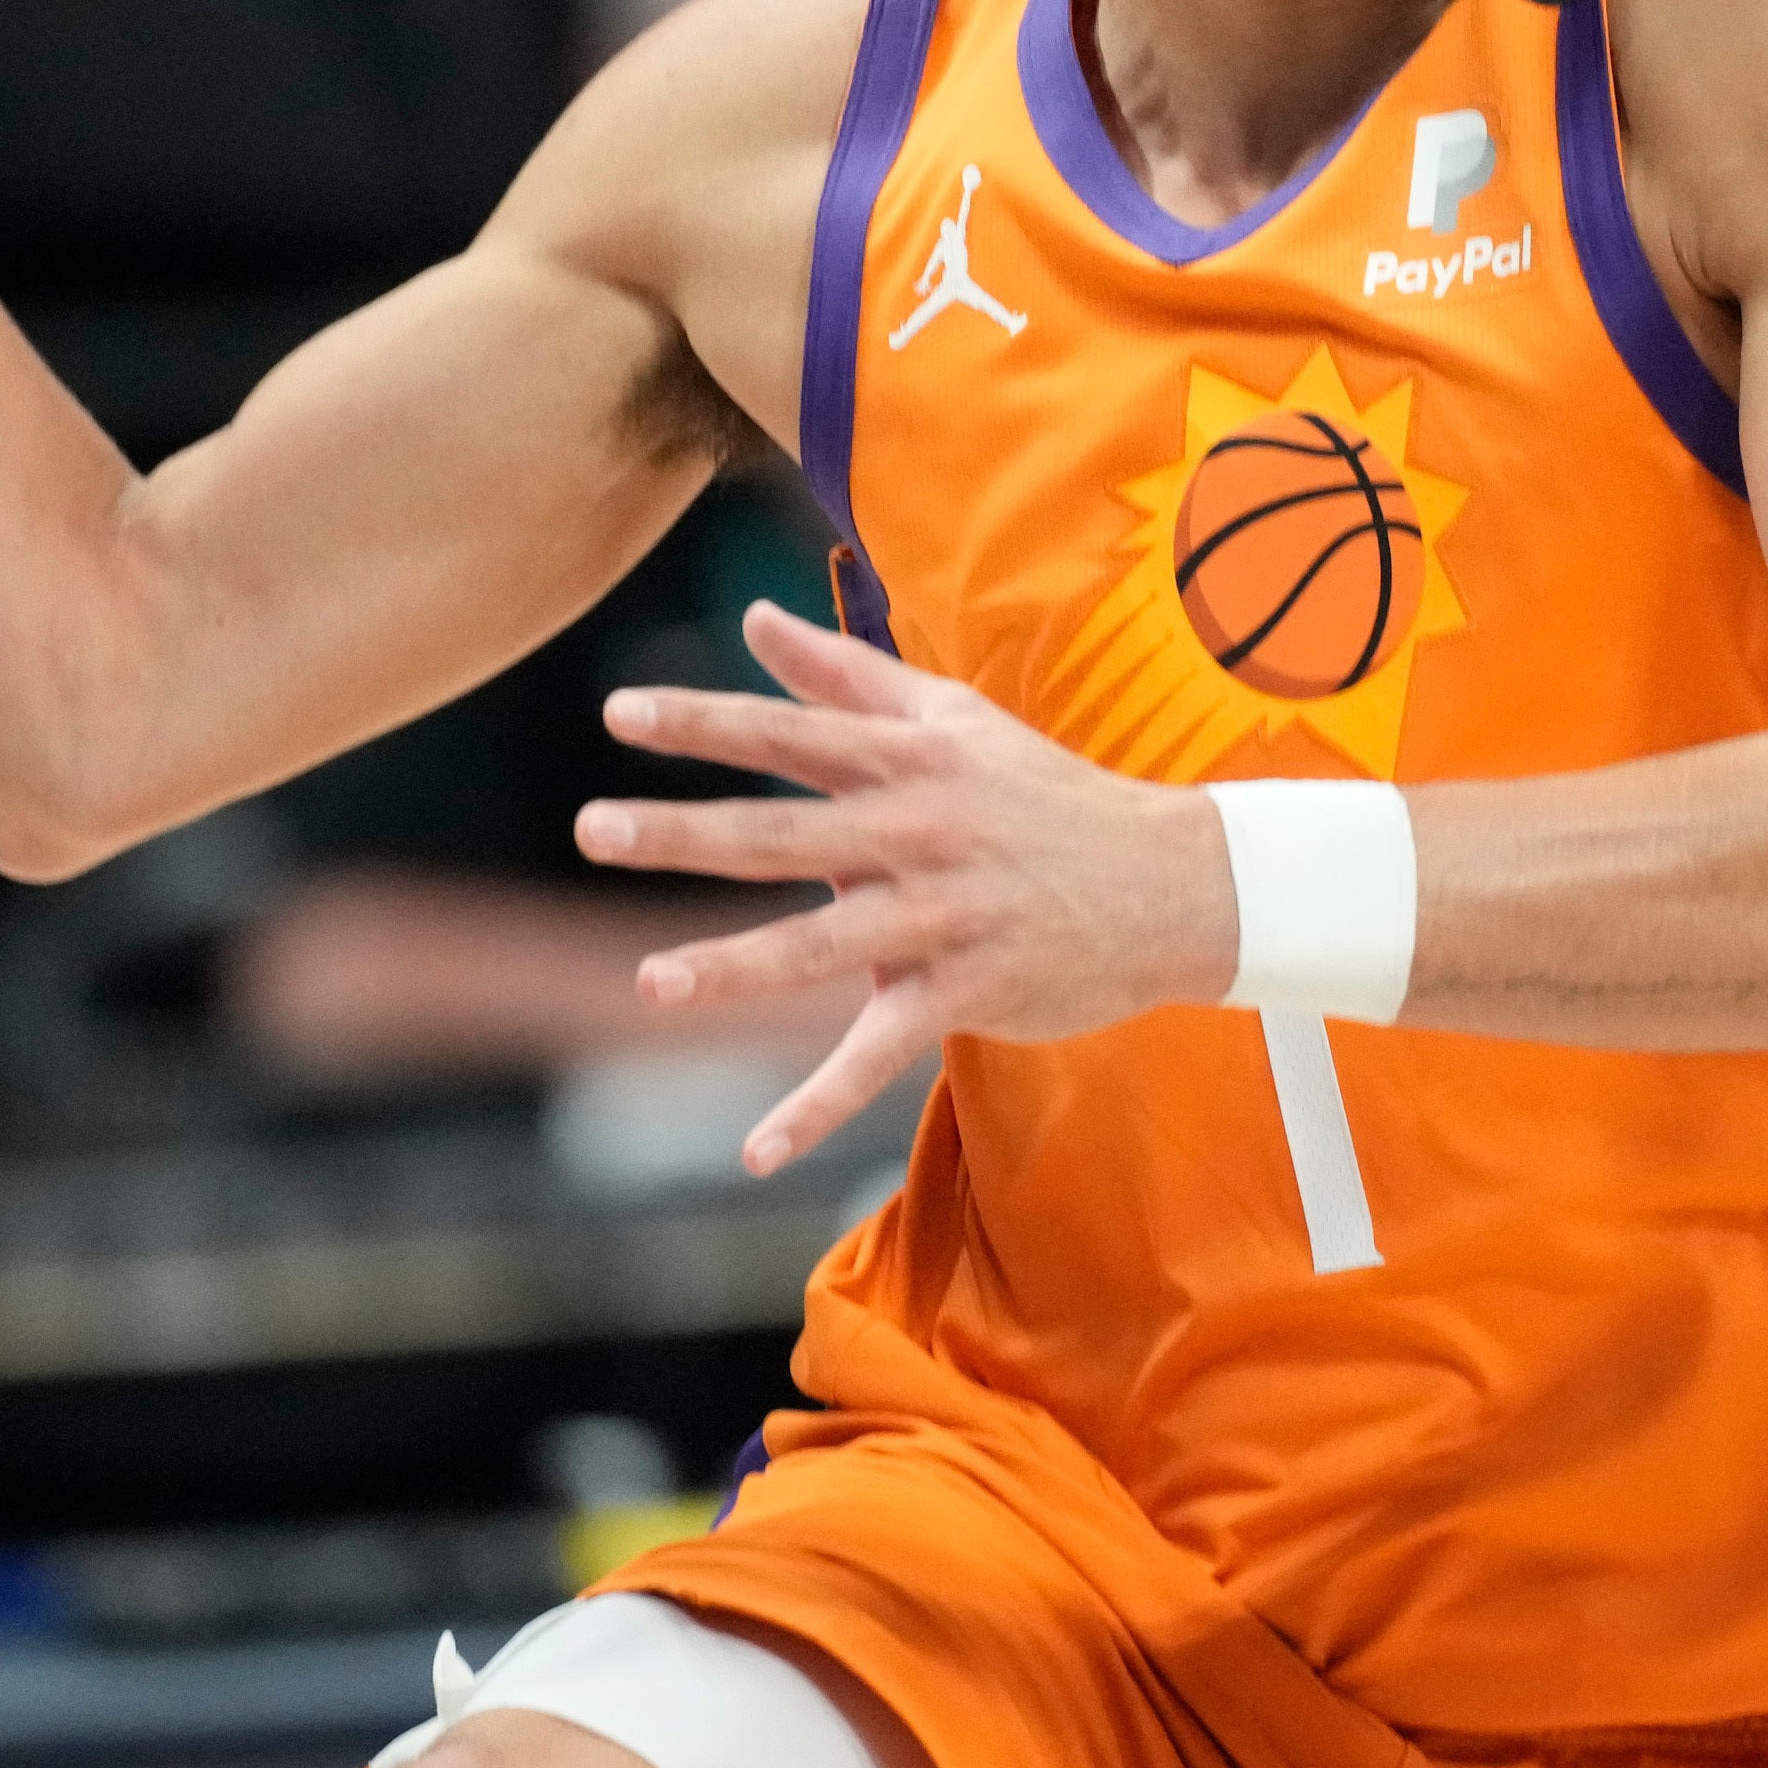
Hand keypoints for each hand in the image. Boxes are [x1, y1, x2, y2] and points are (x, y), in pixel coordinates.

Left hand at [574, 604, 1232, 1176]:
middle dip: (687, 833)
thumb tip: (752, 616)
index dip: (705, 722)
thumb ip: (844, 674)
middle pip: (785, 832)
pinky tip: (756, 1151)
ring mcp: (941, 917)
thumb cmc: (1047, 795)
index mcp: (909, 763)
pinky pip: (879, 1057)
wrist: (1174, 883)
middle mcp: (918, 834)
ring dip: (734, 965)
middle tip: (593, 831)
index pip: (791, 735)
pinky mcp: (965, 992)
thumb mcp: (954, 719)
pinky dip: (818, 1107)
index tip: (618, 712)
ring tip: (650, 982)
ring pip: (821, 946)